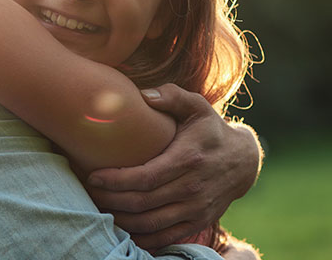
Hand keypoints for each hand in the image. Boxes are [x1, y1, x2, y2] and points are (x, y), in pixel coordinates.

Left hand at [85, 83, 260, 249]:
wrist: (243, 161)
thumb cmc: (210, 129)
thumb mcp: (197, 106)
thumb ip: (171, 96)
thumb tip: (144, 95)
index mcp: (187, 159)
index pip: (145, 177)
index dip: (115, 180)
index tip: (93, 176)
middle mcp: (192, 188)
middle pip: (142, 202)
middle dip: (110, 200)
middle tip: (88, 192)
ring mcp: (195, 208)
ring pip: (150, 223)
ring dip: (121, 219)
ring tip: (99, 208)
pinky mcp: (198, 222)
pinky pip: (165, 237)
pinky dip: (141, 237)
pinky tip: (122, 229)